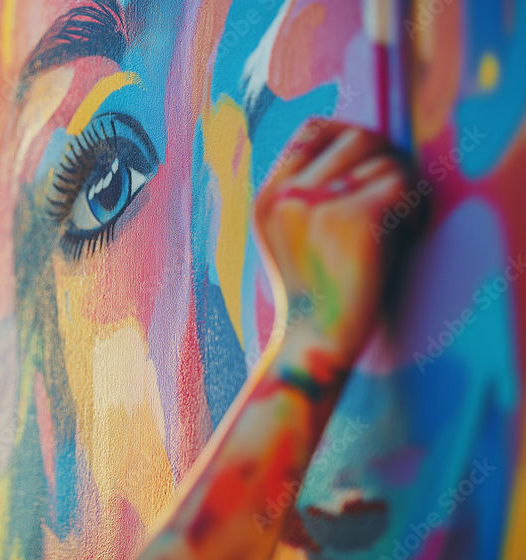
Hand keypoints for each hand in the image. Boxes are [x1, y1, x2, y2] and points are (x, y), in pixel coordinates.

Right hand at [254, 120, 416, 369]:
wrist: (317, 342)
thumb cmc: (319, 295)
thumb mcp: (292, 238)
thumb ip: (307, 192)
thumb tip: (363, 143)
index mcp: (268, 198)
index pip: (312, 130)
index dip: (350, 137)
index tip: (371, 164)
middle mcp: (286, 195)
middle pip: (355, 136)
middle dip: (387, 158)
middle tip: (399, 193)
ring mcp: (316, 203)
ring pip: (384, 158)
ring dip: (405, 185)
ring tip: (404, 220)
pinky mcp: (352, 218)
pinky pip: (401, 183)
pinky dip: (415, 206)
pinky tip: (409, 231)